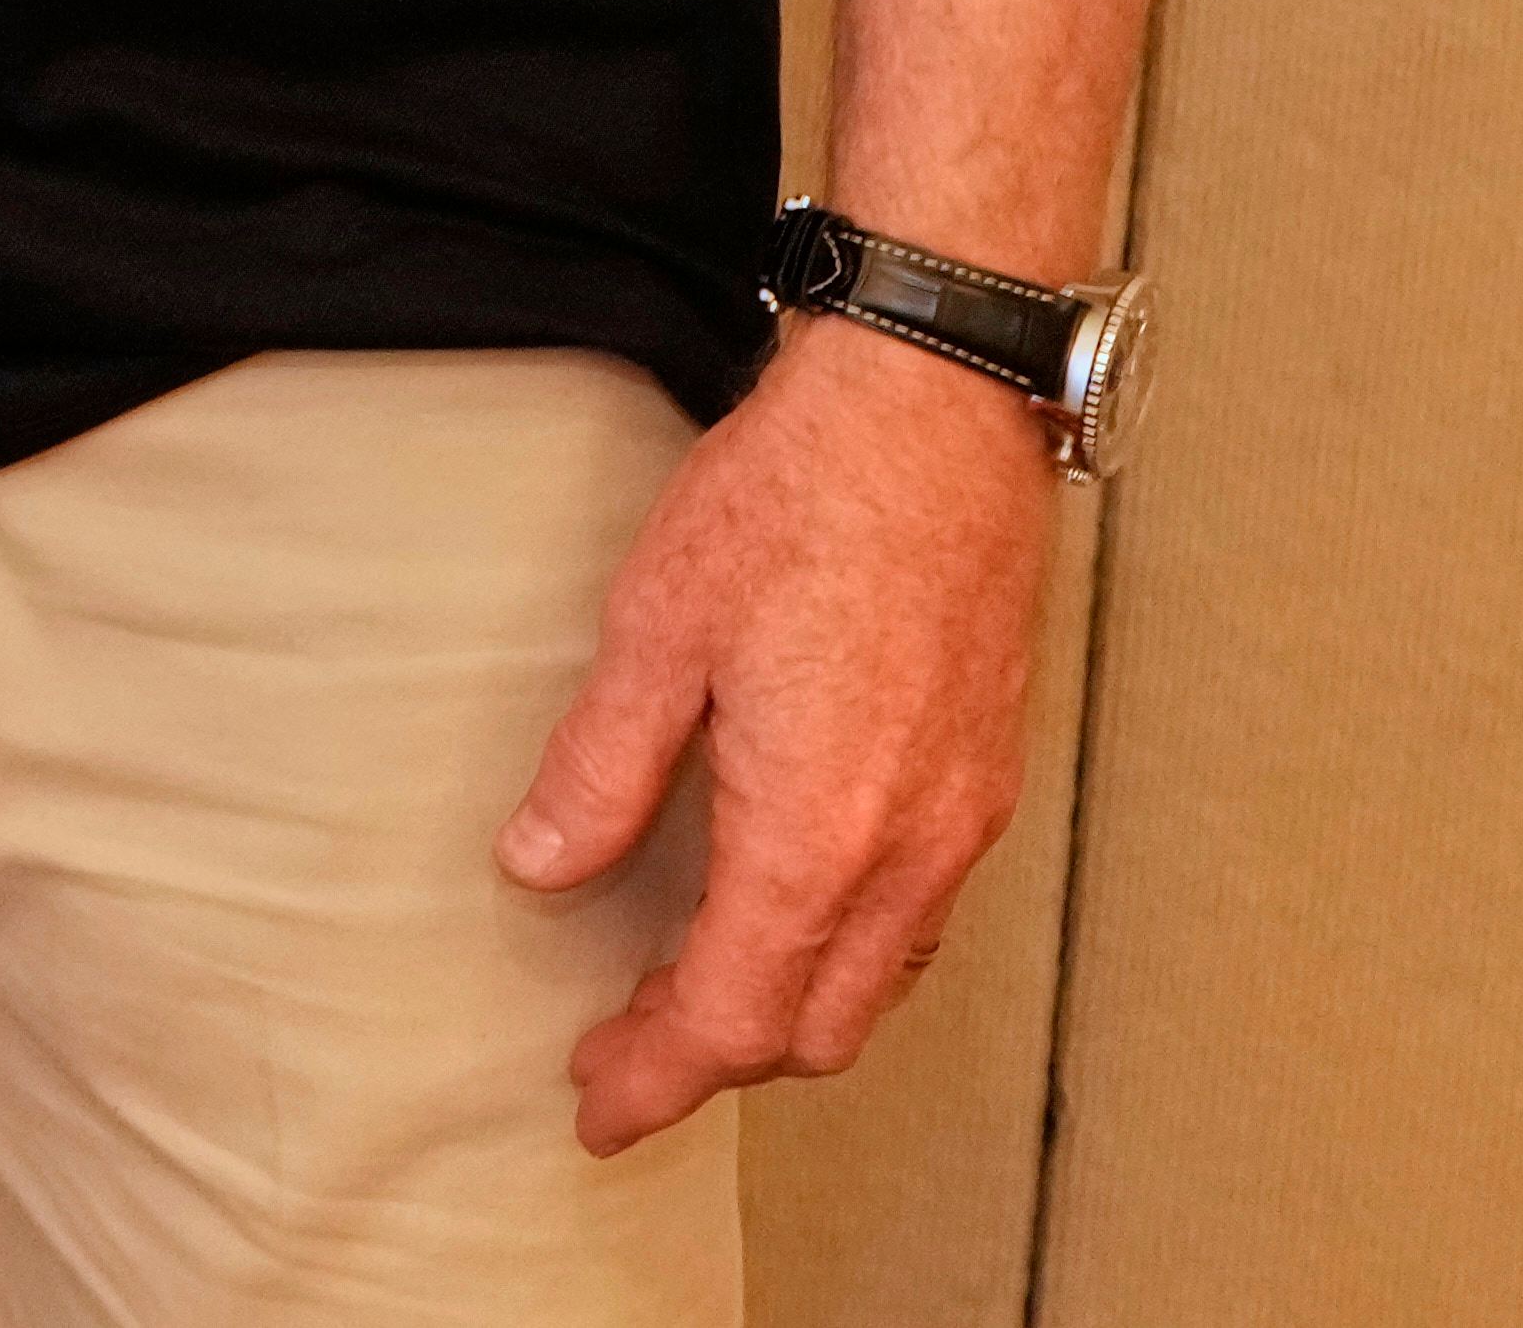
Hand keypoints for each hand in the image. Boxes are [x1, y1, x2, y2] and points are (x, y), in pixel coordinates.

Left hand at [501, 317, 1061, 1146]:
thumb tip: (540, 869)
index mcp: (818, 834)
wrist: (932, 415)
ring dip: (783, 1011)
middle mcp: (908, 850)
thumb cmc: (798, 501)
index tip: (594, 1106)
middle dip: (714, 1062)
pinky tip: (784, 913)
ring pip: (875, 983)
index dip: (655, 1078)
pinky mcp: (982, 778)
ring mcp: (960, 819)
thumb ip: (600, 769)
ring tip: (684, 994)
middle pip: (813, 1029)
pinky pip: (917, 920)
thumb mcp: (656, 629)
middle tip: (620, 1052)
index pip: (730, 1018)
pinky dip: (844, 954)